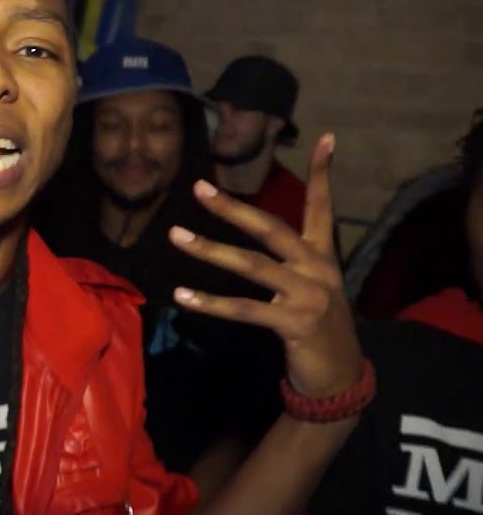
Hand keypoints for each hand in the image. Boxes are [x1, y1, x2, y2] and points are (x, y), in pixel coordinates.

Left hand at [168, 135, 362, 397]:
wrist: (340, 377)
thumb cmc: (316, 328)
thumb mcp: (312, 287)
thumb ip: (290, 261)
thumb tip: (256, 238)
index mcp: (323, 256)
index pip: (323, 207)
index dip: (323, 174)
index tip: (325, 137)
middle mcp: (318, 269)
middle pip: (272, 229)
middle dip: (233, 208)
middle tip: (199, 188)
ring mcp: (308, 295)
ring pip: (252, 265)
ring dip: (210, 250)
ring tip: (176, 236)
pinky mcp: (294, 323)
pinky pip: (244, 309)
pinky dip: (211, 302)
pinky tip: (183, 295)